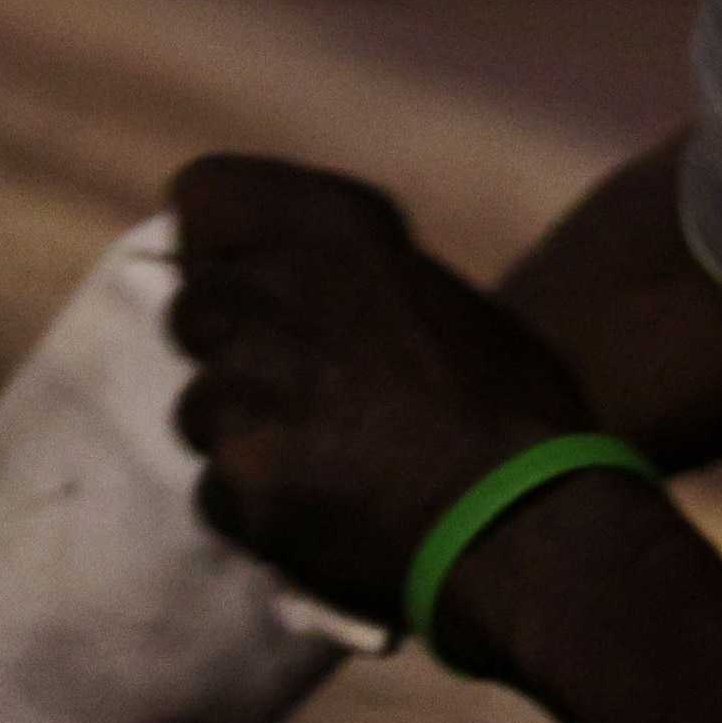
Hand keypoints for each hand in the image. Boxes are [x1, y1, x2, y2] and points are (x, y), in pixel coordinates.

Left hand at [166, 154, 600, 630]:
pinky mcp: (238, 477)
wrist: (529, 527)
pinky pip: (215, 489)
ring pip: (197, 404)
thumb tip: (309, 285)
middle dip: (232, 346)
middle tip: (298, 385)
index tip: (248, 273)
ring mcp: (249, 389)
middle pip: (192, 307)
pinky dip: (257, 504)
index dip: (219, 241)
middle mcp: (277, 292)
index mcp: (336, 232)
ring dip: (244, 430)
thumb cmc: (517, 410)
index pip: (204, 195)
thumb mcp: (442, 299)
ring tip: (324, 458)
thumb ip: (356, 281)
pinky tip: (320, 511)